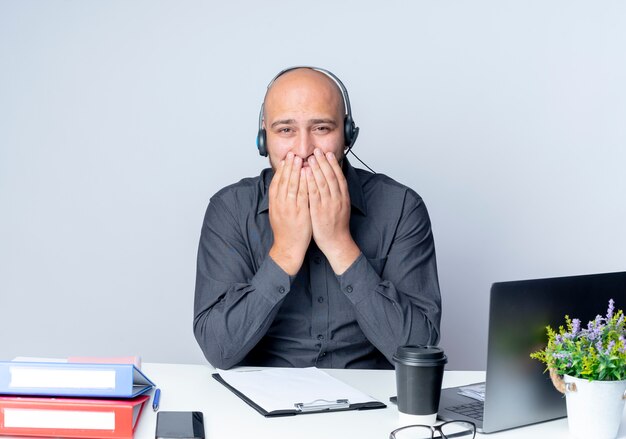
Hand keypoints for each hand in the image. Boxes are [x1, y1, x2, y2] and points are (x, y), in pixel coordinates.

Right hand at [268, 152, 311, 274]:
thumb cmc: (285, 230)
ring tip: (300, 159)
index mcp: (274, 203)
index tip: (285, 159)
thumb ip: (279, 199)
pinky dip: (304, 183)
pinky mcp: (300, 213)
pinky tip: (308, 175)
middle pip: (284, 181)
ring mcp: (290, 208)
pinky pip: (302, 195)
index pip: (276, 182)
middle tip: (293, 154)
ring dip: (296, 171)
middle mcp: (280, 203)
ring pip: (292, 185)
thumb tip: (281, 186)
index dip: (281, 169)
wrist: (288, 247)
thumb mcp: (278, 212)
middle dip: (289, 166)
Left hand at [305, 149, 359, 273]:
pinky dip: (310, 182)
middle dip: (324, 162)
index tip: (328, 153)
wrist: (336, 242)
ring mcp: (329, 204)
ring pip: (323, 182)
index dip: (333, 164)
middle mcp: (337, 198)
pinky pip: (314, 193)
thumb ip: (337, 195)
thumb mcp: (340, 207)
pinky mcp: (319, 210)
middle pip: (330, 176)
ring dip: (317, 168)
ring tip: (311, 157)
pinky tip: (306, 173)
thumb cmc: (336, 226)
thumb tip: (332, 183)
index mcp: (343, 197)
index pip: (339, 176)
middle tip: (318, 150)